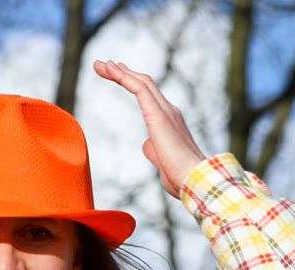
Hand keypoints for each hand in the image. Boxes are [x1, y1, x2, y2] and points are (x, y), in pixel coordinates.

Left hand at [94, 60, 207, 198]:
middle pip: (144, 84)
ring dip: (119, 72)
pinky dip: (124, 78)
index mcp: (169, 121)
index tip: (117, 74)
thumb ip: (154, 149)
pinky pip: (140, 90)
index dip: (132, 82)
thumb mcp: (162, 160)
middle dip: (123, 73)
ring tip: (101, 65)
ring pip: (141, 83)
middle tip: (105, 65)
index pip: (149, 94)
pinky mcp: (159, 116)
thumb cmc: (180, 176)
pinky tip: (112, 70)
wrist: (194, 179)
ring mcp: (166, 111)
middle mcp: (169, 111)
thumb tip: (147, 144)